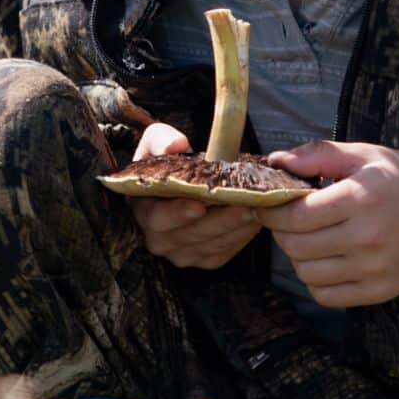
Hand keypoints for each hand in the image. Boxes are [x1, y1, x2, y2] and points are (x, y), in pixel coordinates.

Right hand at [129, 123, 259, 270]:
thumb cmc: (167, 162)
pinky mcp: (205, 258)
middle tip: (244, 204)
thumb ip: (161, 140)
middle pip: (188, 236)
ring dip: (235, 228)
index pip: (156, 219)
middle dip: (218, 221)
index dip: (177, 213)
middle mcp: (158, 239)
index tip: (199, 204)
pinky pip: (224, 251)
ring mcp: (182, 253)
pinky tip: (256, 218)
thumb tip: (175, 145)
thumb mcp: (158, 141)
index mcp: (142, 211)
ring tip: (256, 208)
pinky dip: (241, 236)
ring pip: (210, 246)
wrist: (184, 180)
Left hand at [256, 139, 398, 307]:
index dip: (272, 212)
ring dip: (298, 258)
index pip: (294, 216)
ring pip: (307, 274)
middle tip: (288, 222)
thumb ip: (318, 154)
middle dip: (282, 233)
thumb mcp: (366, 155)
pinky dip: (317, 282)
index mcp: (361, 198)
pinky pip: (327, 297)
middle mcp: (367, 237)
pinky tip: (326, 262)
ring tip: (310, 240)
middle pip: (295, 247)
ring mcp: (374, 269)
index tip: (268, 206)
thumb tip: (274, 161)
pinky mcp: (381, 292)